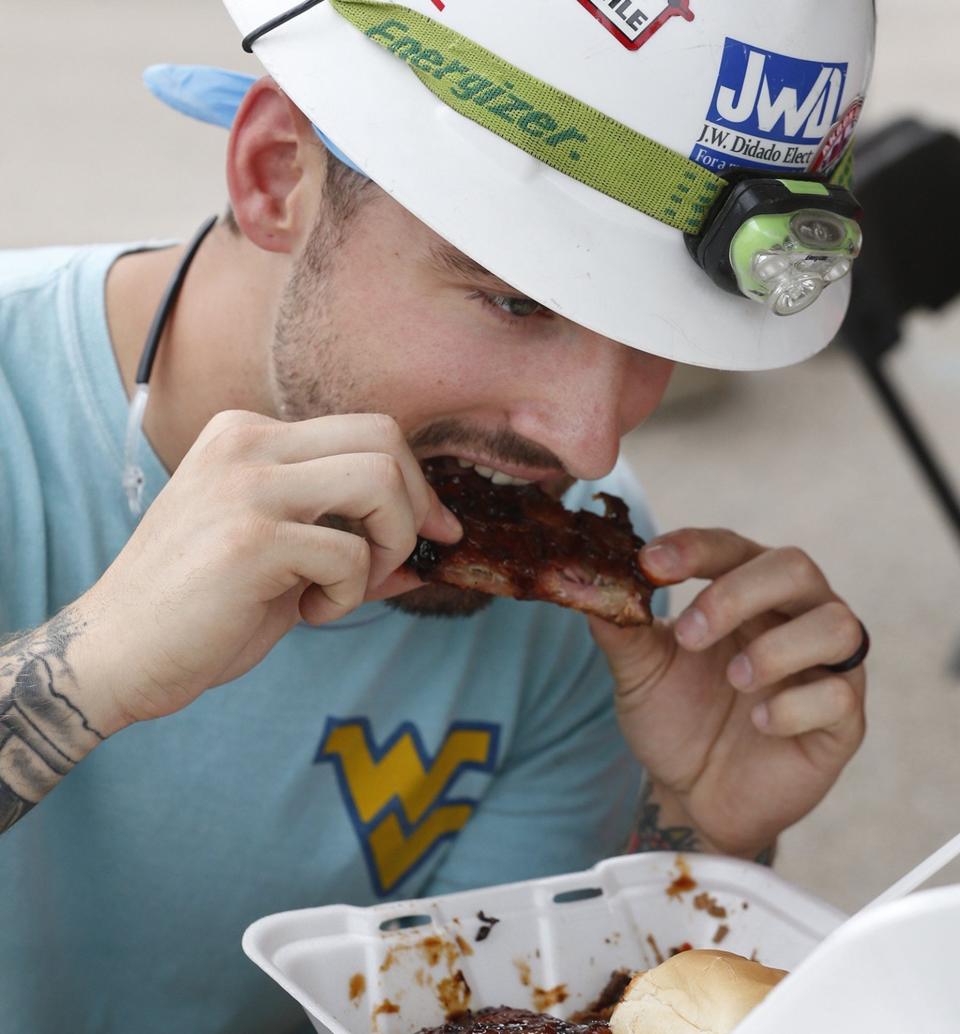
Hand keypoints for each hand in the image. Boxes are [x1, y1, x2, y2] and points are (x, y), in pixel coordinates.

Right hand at [80, 410, 460, 729]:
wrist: (116, 654)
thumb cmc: (202, 608)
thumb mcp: (284, 558)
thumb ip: (352, 538)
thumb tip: (438, 545)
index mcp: (249, 435)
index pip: (367, 429)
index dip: (414, 483)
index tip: (434, 530)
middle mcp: (246, 442)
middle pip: (384, 437)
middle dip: (416, 504)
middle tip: (399, 558)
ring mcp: (245, 484)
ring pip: (378, 480)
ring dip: (390, 543)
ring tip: (350, 585)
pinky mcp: (250, 537)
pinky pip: (351, 553)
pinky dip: (349, 594)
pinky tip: (308, 614)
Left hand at [589, 528, 866, 858]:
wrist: (695, 794)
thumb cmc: (674, 717)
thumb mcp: (638, 671)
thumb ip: (620, 628)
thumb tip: (585, 585)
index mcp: (746, 590)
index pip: (730, 547)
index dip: (694, 548)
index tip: (650, 563)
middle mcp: (795, 615)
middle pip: (794, 568)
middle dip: (738, 593)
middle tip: (688, 633)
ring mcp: (826, 666)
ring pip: (836, 624)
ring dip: (778, 648)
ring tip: (733, 678)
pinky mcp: (843, 721)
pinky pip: (842, 696)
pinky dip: (796, 705)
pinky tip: (759, 723)